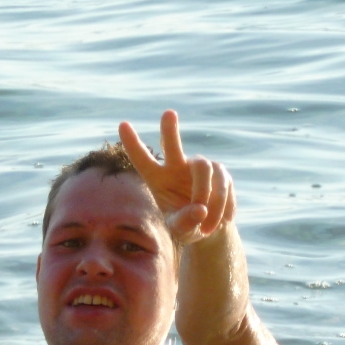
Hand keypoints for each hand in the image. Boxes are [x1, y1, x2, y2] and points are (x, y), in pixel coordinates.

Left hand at [118, 110, 234, 244]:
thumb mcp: (181, 231)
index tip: (122, 124)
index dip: (132, 143)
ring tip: (208, 228)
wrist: (211, 227)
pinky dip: (223, 207)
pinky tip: (222, 221)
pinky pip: (222, 185)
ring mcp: (200, 166)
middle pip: (172, 146)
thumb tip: (200, 209)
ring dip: (208, 199)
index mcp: (158, 179)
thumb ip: (184, 223)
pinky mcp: (220, 172)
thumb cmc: (187, 226)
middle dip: (170, 130)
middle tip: (168, 113)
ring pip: (204, 170)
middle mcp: (177, 167)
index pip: (143, 160)